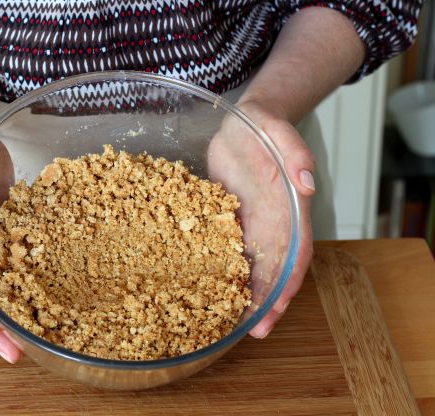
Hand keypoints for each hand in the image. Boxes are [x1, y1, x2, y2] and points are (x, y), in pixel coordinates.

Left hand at [207, 100, 314, 338]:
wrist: (240, 123)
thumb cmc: (262, 125)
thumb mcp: (278, 128)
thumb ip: (294, 152)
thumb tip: (308, 183)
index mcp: (288, 207)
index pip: (296, 251)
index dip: (290, 279)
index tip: (279, 305)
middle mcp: (272, 221)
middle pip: (276, 267)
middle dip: (268, 300)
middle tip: (255, 331)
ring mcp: (250, 223)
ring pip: (252, 265)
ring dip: (245, 293)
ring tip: (231, 321)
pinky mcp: (227, 218)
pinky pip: (226, 250)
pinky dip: (222, 272)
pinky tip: (207, 289)